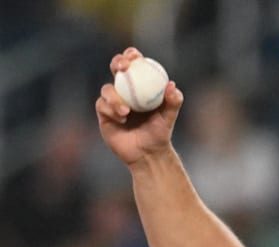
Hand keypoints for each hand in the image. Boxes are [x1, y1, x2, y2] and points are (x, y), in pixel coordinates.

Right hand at [95, 47, 183, 166]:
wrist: (147, 153)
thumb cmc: (160, 133)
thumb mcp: (169, 118)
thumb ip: (173, 102)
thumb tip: (171, 85)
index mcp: (140, 86)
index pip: (134, 65)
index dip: (131, 56)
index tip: (135, 56)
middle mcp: (125, 90)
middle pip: (116, 69)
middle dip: (118, 63)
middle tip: (124, 68)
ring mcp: (112, 101)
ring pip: (107, 89)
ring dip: (115, 97)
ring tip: (127, 111)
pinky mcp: (104, 114)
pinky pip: (102, 105)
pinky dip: (111, 110)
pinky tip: (122, 119)